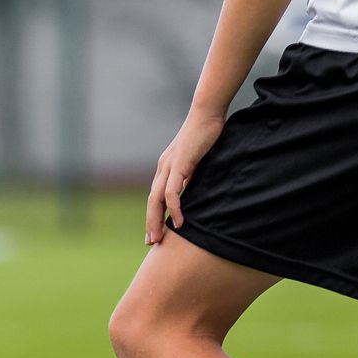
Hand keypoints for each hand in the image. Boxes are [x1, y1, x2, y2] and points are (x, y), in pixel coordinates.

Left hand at [146, 113, 225, 246]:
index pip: (155, 197)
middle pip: (151, 202)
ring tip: (160, 238)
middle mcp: (163, 168)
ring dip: (157, 221)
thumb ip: (191, 176)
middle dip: (151, 223)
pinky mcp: (178, 165)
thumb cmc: (205, 136)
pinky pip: (172, 192)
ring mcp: (168, 166)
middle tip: (151, 243)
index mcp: (166, 168)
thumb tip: (192, 191)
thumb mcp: (196, 161)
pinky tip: (179, 222)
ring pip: (156, 200)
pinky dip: (174, 208)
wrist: (207, 115)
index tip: (155, 234)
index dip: (154, 216)